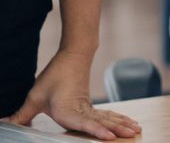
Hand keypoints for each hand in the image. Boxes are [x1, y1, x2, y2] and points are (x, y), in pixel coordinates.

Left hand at [7, 49, 140, 140]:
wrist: (74, 54)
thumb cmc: (55, 75)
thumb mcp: (35, 96)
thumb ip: (22, 115)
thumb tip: (5, 124)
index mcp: (69, 110)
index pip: (85, 123)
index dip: (97, 131)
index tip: (110, 136)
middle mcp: (82, 110)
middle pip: (103, 122)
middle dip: (118, 129)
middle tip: (133, 135)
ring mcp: (89, 107)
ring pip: (108, 117)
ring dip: (122, 123)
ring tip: (136, 129)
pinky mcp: (91, 106)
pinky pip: (107, 115)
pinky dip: (119, 119)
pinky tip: (128, 123)